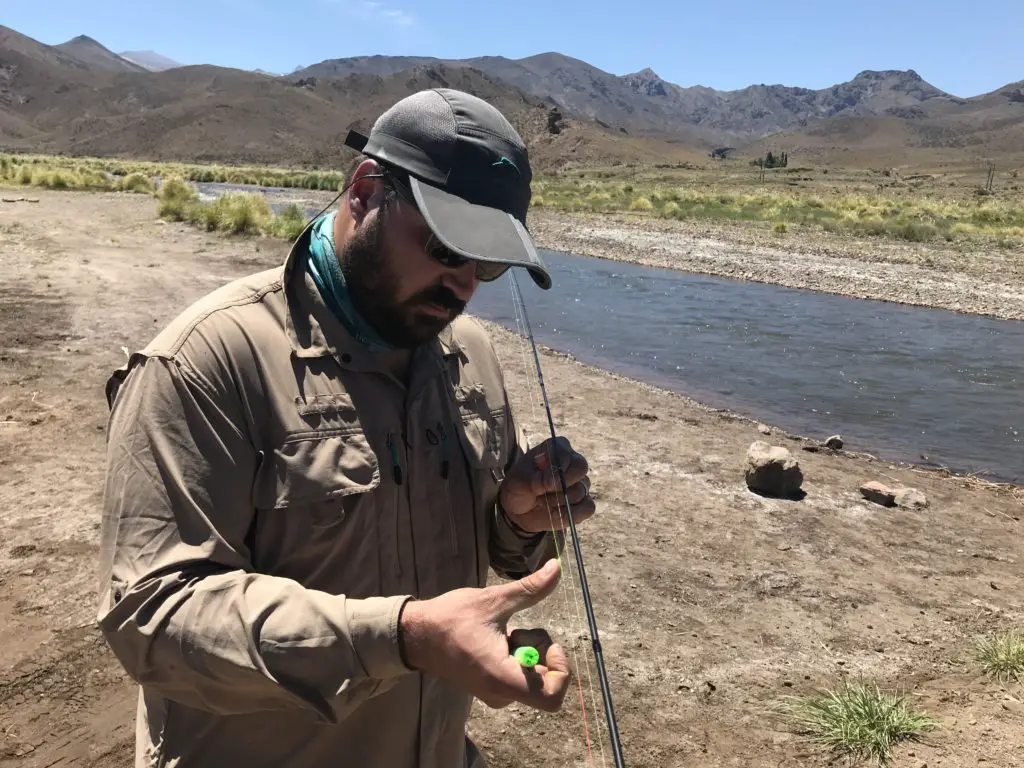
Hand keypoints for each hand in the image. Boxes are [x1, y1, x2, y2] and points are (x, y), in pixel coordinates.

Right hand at [399, 559, 568, 710]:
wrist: (416, 635)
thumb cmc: (451, 619)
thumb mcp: (493, 600)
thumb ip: (530, 588)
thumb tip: (557, 567)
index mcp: (503, 679)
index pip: (552, 697)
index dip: (561, 669)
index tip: (548, 643)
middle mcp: (502, 694)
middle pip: (546, 680)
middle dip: (540, 650)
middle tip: (516, 630)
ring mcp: (496, 693)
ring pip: (533, 674)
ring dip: (527, 649)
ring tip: (501, 633)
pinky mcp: (492, 687)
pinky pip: (519, 674)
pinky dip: (517, 654)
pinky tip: (496, 639)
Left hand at [499, 436, 595, 533]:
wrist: (518, 509)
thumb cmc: (518, 488)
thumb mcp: (520, 482)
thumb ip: (536, 480)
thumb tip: (554, 481)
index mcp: (557, 449)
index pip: (567, 455)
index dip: (557, 470)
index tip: (541, 481)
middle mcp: (572, 463)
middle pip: (581, 468)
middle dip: (562, 485)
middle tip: (543, 492)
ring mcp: (580, 483)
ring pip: (581, 491)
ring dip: (558, 502)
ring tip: (542, 501)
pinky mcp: (584, 502)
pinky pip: (588, 507)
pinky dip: (571, 514)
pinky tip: (556, 512)